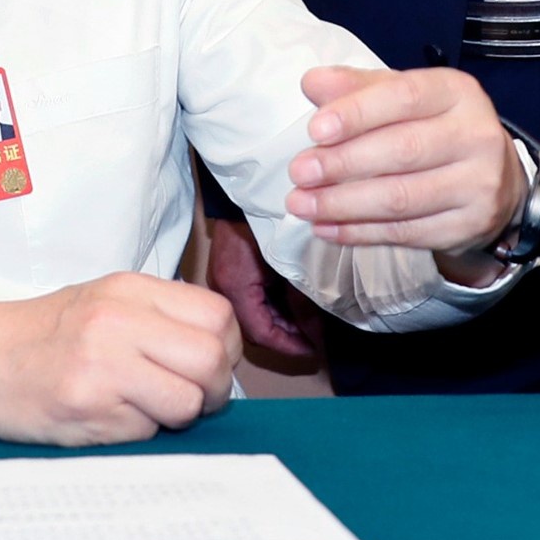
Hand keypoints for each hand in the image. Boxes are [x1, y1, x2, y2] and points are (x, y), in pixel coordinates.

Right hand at [0, 273, 239, 443]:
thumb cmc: (44, 336)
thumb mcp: (103, 302)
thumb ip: (158, 317)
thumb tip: (218, 354)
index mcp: (128, 289)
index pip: (218, 316)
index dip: (224, 350)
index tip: (206, 367)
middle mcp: (117, 320)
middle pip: (212, 359)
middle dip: (213, 391)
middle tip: (191, 399)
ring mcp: (101, 364)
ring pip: (186, 402)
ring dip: (176, 416)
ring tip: (145, 409)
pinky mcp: (85, 406)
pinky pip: (145, 430)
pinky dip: (137, 431)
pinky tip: (107, 418)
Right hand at [201, 211, 319, 360]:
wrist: (245, 188)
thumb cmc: (267, 219)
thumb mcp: (291, 264)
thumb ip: (303, 300)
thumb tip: (317, 333)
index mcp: (235, 287)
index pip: (262, 334)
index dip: (290, 346)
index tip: (313, 350)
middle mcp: (222, 289)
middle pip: (254, 330)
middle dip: (285, 337)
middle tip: (314, 339)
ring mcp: (222, 281)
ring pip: (252, 317)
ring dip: (280, 322)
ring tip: (307, 324)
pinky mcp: (228, 272)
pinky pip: (249, 301)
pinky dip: (271, 307)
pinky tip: (292, 305)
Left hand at [284, 66, 524, 272]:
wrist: (495, 178)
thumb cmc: (435, 129)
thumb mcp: (404, 98)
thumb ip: (359, 89)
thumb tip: (312, 83)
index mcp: (457, 92)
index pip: (405, 96)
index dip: (358, 113)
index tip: (315, 130)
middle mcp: (476, 135)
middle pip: (403, 150)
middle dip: (343, 163)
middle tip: (300, 172)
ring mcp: (478, 185)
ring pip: (401, 198)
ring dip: (343, 204)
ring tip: (301, 204)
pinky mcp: (468, 226)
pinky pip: (406, 233)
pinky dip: (360, 232)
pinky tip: (327, 227)